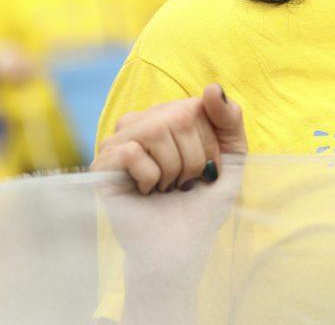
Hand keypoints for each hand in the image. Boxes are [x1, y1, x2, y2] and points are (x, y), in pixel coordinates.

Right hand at [92, 83, 246, 192]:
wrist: (180, 247)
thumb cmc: (204, 201)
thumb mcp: (232, 156)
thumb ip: (229, 119)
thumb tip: (212, 88)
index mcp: (171, 114)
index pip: (198, 106)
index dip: (210, 143)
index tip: (208, 169)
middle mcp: (142, 122)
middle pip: (179, 118)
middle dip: (193, 159)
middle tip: (184, 183)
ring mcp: (119, 141)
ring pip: (156, 131)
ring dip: (172, 169)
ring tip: (166, 187)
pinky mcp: (101, 165)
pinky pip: (131, 152)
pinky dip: (149, 177)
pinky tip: (146, 191)